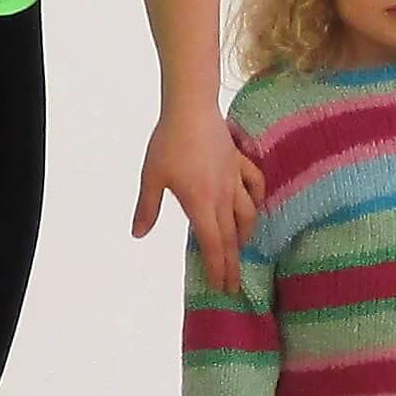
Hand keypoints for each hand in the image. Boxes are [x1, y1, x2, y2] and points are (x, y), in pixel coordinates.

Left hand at [134, 103, 260, 293]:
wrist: (191, 109)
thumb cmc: (168, 142)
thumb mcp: (152, 177)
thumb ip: (147, 208)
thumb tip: (138, 234)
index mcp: (200, 204)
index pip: (212, 244)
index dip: (217, 267)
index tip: (221, 286)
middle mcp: (222, 197)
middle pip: (230, 237)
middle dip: (232, 263)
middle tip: (234, 284)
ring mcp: (235, 179)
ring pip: (247, 214)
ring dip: (245, 234)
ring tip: (241, 247)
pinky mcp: (239, 163)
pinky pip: (255, 185)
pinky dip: (257, 199)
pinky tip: (255, 205)